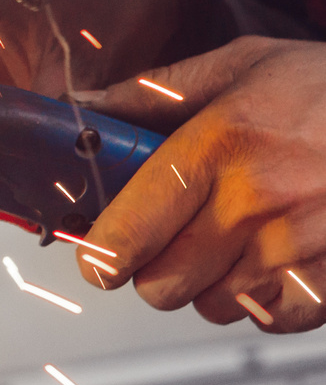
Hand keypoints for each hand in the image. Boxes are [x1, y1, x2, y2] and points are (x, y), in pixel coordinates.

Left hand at [77, 36, 325, 332]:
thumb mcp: (243, 64)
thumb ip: (153, 92)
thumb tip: (84, 109)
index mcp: (218, 146)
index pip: (126, 233)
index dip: (101, 255)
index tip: (100, 254)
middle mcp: (255, 203)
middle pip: (160, 285)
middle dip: (152, 271)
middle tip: (168, 242)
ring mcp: (299, 247)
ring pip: (211, 306)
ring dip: (209, 285)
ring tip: (234, 240)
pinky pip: (269, 319)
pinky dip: (264, 301)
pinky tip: (274, 260)